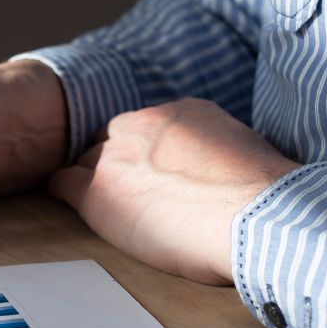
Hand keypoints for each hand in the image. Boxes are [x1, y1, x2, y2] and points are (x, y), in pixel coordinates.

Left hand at [48, 98, 298, 283]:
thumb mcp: (246, 153)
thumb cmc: (264, 200)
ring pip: (87, 162)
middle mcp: (144, 124)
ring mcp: (116, 156)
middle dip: (117, 165)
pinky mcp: (96, 190)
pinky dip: (63, 191)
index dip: (145, 154)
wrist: (255, 216)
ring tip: (108, 207)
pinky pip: (62, 182)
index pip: (146, 128)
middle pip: (111, 141)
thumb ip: (215, 151)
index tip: (152, 174)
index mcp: (183, 112)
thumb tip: (215, 169)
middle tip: (128, 194)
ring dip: (95, 182)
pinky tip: (68, 203)